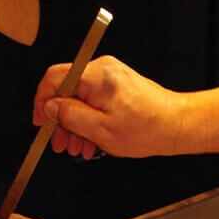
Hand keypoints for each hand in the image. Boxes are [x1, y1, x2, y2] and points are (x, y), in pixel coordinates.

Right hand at [33, 55, 184, 158]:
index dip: (42, 102)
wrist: (177, 125)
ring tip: (78, 148)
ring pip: (80, 99)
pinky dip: (90, 120)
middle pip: (66, 91)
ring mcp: (111, 77)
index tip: (41, 123)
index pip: (54, 79)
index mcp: (96, 77)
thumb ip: (70, 116)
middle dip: (61, 121)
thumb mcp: (101, 130)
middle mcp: (102, 70)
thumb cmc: (147, 129)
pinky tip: (91, 140)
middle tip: (61, 144)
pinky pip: (94, 101)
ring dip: (76, 125)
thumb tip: (50, 108)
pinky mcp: (118, 85)